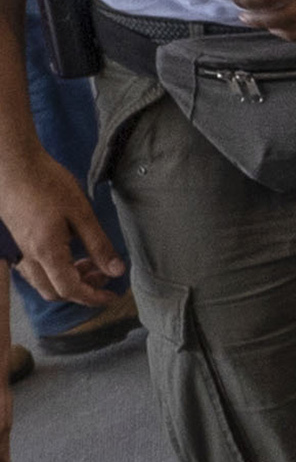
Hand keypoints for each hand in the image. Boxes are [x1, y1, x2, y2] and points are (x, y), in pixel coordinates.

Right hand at [0, 138, 123, 314]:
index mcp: (46, 252)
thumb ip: (99, 245)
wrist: (13, 163)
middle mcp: (29, 255)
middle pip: (54, 291)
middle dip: (81, 291)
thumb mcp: (81, 213)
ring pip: (42, 281)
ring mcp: (20, 248)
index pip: (70, 289)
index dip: (93, 297)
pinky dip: (53, 270)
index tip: (112, 295)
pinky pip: (33, 268)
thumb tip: (116, 271)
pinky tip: (69, 253)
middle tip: (103, 276)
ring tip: (89, 262)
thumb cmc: (46, 183)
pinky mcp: (18, 239)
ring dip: (67, 280)